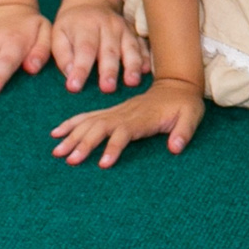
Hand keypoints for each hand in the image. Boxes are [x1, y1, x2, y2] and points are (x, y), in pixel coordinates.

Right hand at [50, 79, 205, 167]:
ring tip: (56, 151)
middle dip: (84, 143)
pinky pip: (88, 116)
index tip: (103, 164)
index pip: (124, 132)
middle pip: (101, 127)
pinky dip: (72, 123)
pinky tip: (57, 132)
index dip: (114, 147)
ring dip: (73, 135)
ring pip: (91, 122)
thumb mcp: (192, 116)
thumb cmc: (185, 105)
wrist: (178, 85)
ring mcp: (117, 111)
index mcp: (143, 117)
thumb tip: (175, 148)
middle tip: (69, 160)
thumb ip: (184, 131)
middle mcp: (126, 113)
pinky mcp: (112, 111)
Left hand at [53, 0, 149, 94]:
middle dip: (109, 70)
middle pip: (109, 50)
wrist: (91, 2)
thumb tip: (70, 74)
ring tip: (132, 82)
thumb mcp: (58, 34)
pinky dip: (146, 57)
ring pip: (130, 47)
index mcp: (85, 27)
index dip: (80, 69)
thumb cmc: (71, 25)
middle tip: (107, 88)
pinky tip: (147, 70)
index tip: (74, 87)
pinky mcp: (134, 32)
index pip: (84, 49)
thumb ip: (62, 55)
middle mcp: (107, 26)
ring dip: (132, 65)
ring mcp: (123, 28)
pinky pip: (142, 45)